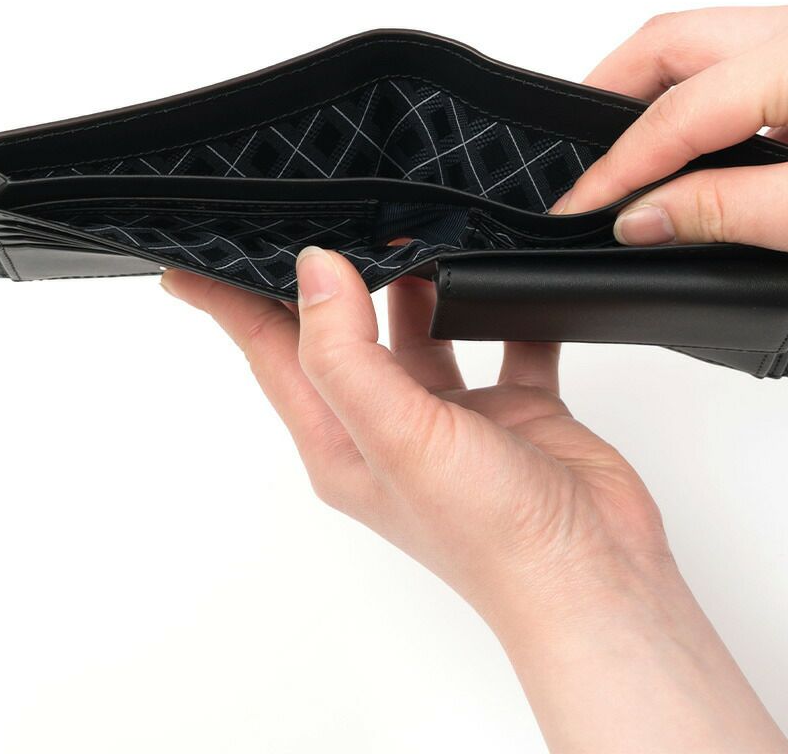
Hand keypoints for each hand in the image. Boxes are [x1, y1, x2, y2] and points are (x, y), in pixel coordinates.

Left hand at [162, 253, 787, 752]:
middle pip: (340, 333)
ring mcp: (453, 415)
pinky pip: (499, 336)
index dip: (229, 307)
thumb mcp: (398, 438)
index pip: (271, 355)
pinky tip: (504, 271)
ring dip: (414, 279)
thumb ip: (347, 353)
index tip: (192, 264)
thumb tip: (313, 272)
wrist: (595, 574)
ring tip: (409, 224)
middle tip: (315, 214)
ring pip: (417, 326)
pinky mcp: (512, 403)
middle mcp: (391, 424)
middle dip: (323, 278)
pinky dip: (501, 303)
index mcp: (343, 440)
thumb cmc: (493, 536)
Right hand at [557, 0, 787, 365]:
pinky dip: (701, 106)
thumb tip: (638, 214)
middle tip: (580, 159)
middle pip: (678, 41)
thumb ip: (712, 208)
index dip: (624, 162)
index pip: (683, 104)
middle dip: (615, 95)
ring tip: (621, 152)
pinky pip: (743, 71)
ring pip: (707, 51)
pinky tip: (685, 144)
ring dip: (658, 98)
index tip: (584, 205)